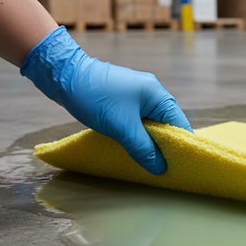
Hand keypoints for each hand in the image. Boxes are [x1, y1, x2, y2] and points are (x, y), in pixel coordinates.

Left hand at [21, 26, 190, 174]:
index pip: (179, 124)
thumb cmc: (96, 98)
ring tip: (149, 163)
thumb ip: (143, 149)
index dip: (182, 146)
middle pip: (166, 125)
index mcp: (157, 95)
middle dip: (165, 147)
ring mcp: (137, 96)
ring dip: (149, 142)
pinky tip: (133, 148)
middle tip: (164, 169)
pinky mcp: (123, 100)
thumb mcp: (122, 128)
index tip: (182, 167)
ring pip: (150, 125)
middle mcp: (151, 93)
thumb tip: (161, 168)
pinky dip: (137, 135)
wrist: (63, 75)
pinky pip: (138, 122)